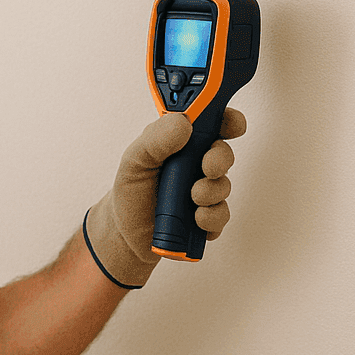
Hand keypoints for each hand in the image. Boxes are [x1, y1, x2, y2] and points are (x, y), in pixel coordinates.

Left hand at [84, 108, 245, 286]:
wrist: (125, 235)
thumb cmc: (131, 192)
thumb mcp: (134, 160)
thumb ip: (155, 138)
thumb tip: (183, 123)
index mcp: (180, 143)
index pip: (212, 122)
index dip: (227, 119)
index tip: (230, 124)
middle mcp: (195, 164)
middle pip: (224, 152)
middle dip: (220, 158)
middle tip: (207, 167)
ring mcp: (204, 191)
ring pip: (224, 185)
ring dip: (209, 192)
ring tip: (189, 199)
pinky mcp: (207, 217)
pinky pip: (221, 215)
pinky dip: (209, 217)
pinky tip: (194, 219)